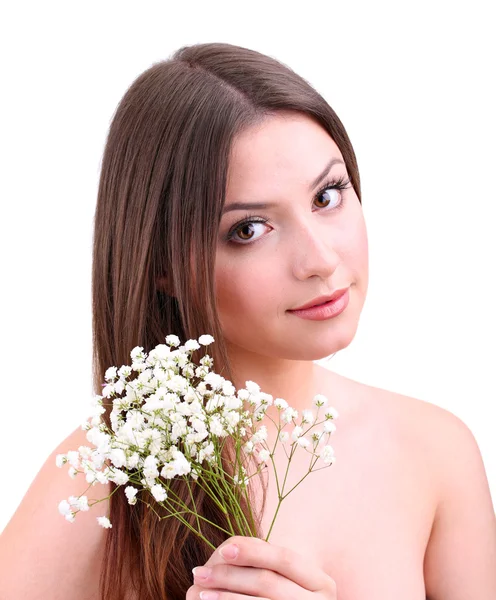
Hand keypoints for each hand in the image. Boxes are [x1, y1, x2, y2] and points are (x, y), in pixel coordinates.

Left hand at [186, 535, 336, 599]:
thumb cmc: (283, 596)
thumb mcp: (282, 578)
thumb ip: (263, 560)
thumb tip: (227, 550)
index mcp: (322, 583)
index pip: (285, 558)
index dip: (254, 551)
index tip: (223, 549)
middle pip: (268, 582)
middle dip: (230, 575)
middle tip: (199, 572)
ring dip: (225, 598)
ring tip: (199, 593)